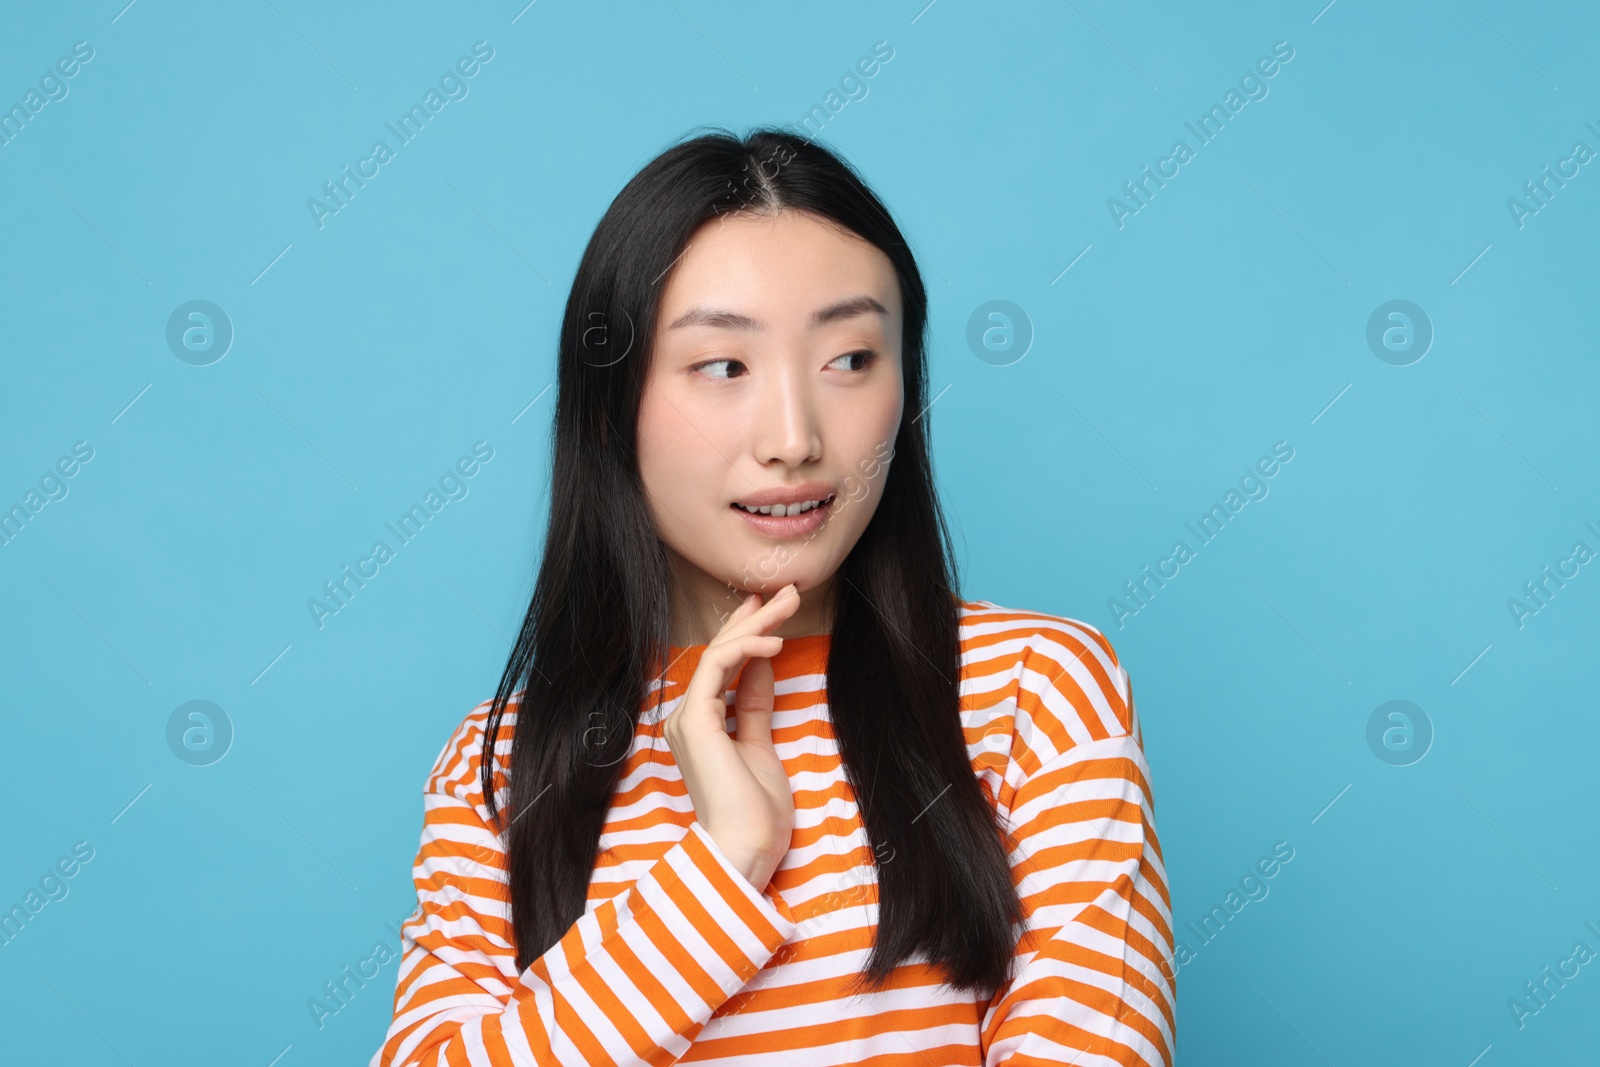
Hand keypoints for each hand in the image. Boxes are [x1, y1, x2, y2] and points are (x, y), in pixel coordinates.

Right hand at [661, 584, 800, 891]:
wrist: (745, 851)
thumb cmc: (755, 815)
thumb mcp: (761, 748)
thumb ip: (755, 708)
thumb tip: (762, 669)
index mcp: (701, 725)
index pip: (723, 666)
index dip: (747, 632)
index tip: (773, 609)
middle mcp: (687, 718)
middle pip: (721, 653)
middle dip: (755, 618)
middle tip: (787, 591)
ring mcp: (687, 719)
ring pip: (719, 653)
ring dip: (756, 623)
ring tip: (789, 602)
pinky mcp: (695, 721)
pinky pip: (717, 668)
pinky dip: (746, 648)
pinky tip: (775, 640)